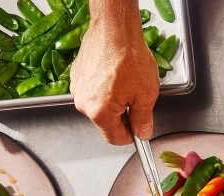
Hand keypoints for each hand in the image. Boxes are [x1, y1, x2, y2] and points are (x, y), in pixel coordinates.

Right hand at [71, 7, 158, 143]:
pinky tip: (116, 74)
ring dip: (114, 101)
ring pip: (99, 106)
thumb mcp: (146, 95)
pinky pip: (93, 90)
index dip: (130, 136)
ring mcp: (78, 87)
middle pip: (106, 122)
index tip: (138, 130)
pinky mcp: (77, 75)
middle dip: (123, 116)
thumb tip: (143, 132)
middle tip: (136, 99)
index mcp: (99, 112)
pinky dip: (105, 87)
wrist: (114, 28)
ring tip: (126, 82)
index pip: (114, 139)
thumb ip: (144, 119)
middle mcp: (83, 102)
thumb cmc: (128, 56)